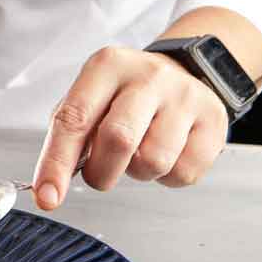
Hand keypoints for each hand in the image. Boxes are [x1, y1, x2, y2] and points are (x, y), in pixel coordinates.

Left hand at [31, 46, 229, 208]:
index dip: (56, 161)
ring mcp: (184, 96)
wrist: (182, 72)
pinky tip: (168, 152)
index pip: (74, 117)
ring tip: (140, 152)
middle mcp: (147, 75)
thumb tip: (50, 185)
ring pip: (153, 161)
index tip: (47, 196)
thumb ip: (69, 134)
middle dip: (101, 173)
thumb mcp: (92, 97)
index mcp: (107, 65)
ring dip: (139, 173)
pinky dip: (168, 177)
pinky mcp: (214, 120)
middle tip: (100, 174)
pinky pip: (184, 173)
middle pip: (118, 139)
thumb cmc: (126, 94)